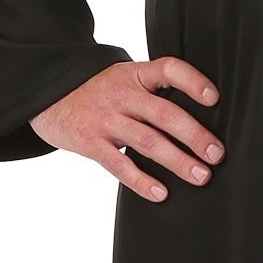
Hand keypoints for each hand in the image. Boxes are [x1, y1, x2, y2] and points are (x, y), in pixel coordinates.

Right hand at [30, 57, 222, 200]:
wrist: (46, 94)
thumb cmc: (96, 90)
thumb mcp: (123, 78)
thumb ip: (152, 90)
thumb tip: (198, 114)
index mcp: (134, 75)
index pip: (168, 69)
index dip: (192, 81)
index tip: (213, 98)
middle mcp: (122, 95)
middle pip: (163, 113)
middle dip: (194, 135)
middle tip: (216, 154)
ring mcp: (105, 119)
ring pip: (147, 141)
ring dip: (177, 161)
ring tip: (201, 176)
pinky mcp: (89, 142)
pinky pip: (119, 164)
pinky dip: (141, 180)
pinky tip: (160, 193)